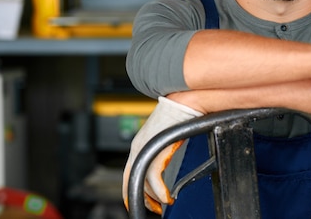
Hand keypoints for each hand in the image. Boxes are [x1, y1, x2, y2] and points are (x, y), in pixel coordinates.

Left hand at [122, 96, 202, 213]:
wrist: (183, 102)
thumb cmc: (178, 115)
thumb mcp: (164, 135)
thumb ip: (160, 148)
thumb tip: (165, 159)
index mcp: (138, 144)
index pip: (128, 173)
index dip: (130, 190)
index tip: (139, 200)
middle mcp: (138, 147)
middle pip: (132, 180)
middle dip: (142, 198)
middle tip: (155, 207)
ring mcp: (145, 149)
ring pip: (143, 182)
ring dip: (154, 197)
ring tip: (165, 201)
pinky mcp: (156, 150)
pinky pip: (154, 178)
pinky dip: (160, 191)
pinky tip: (167, 196)